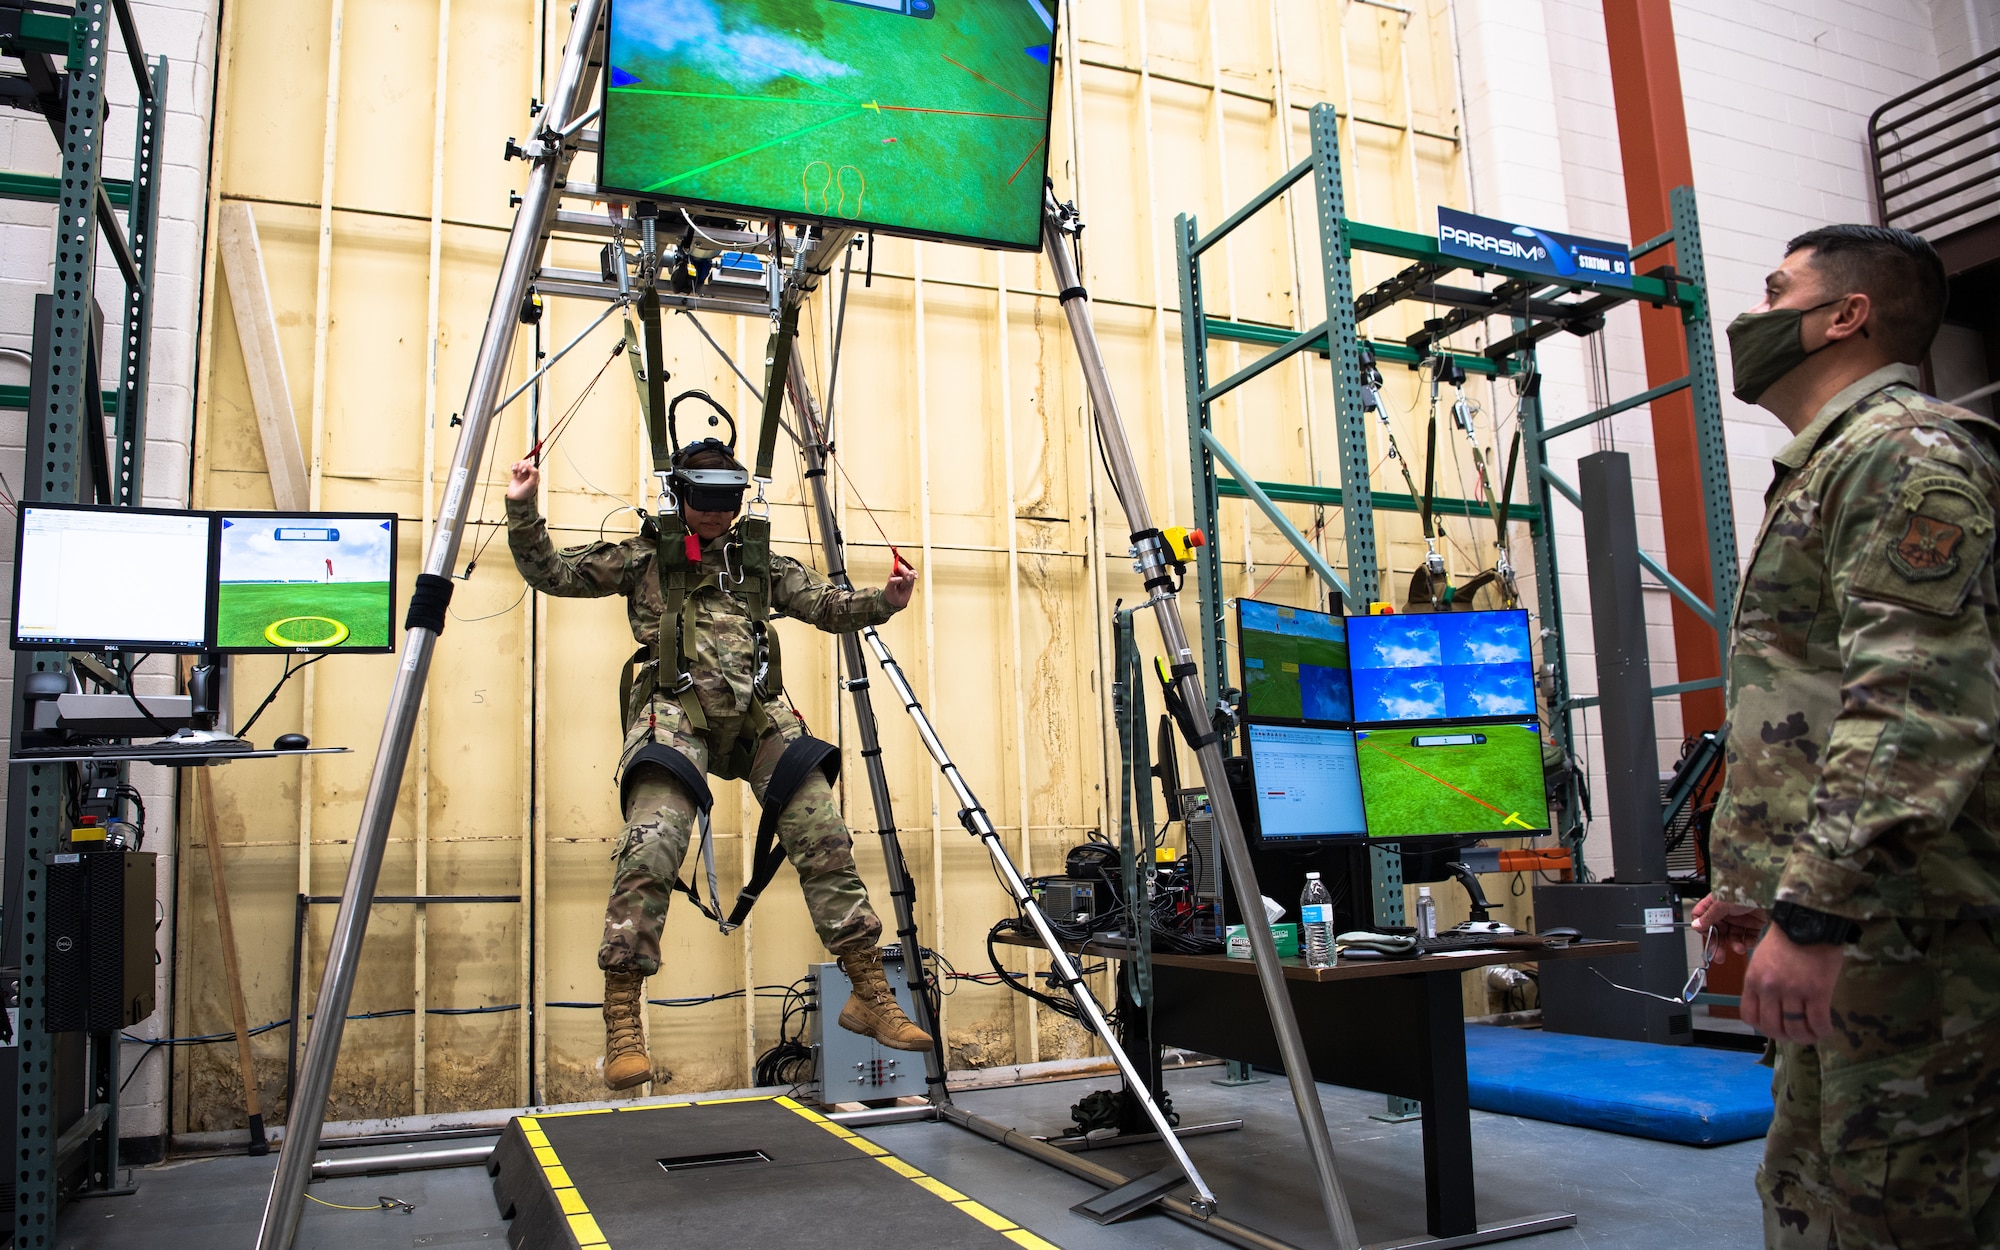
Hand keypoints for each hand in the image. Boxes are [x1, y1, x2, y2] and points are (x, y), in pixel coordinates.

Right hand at [507, 458, 539, 501]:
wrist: (516, 499)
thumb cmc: (526, 494)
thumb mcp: (533, 483)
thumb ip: (534, 472)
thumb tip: (529, 464)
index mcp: (534, 475)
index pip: (532, 465)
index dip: (528, 465)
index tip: (525, 470)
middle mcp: (528, 474)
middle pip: (526, 463)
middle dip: (522, 465)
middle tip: (521, 471)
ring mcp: (521, 475)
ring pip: (520, 464)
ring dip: (518, 466)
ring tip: (517, 471)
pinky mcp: (515, 476)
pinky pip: (514, 467)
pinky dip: (513, 466)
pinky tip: (513, 469)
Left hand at [883, 556, 916, 609]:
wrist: (895, 602)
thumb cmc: (890, 594)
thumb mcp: (889, 588)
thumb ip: (893, 582)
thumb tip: (900, 578)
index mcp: (893, 574)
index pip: (899, 568)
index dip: (903, 569)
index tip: (906, 574)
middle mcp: (900, 574)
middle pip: (906, 569)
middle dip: (907, 574)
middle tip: (907, 579)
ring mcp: (906, 577)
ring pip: (911, 573)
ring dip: (910, 578)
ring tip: (907, 584)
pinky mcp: (910, 581)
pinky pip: (914, 575)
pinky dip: (915, 575)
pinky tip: (915, 577)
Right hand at [1691, 894, 1766, 954]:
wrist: (1766, 891)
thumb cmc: (1742, 891)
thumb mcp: (1720, 904)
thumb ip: (1708, 916)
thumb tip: (1696, 925)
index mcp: (1715, 905)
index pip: (1703, 919)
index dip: (1704, 929)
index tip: (1708, 936)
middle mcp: (1726, 913)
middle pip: (1718, 932)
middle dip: (1718, 944)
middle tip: (1718, 956)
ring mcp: (1740, 919)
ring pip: (1733, 937)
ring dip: (1735, 945)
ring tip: (1739, 948)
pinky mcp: (1754, 923)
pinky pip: (1749, 937)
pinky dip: (1748, 942)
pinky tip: (1748, 942)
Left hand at [1740, 926, 1843, 1044]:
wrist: (1810, 922)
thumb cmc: (1787, 939)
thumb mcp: (1762, 960)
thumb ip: (1763, 983)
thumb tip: (1771, 1008)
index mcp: (1753, 980)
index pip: (1750, 1016)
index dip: (1763, 1027)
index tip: (1775, 1027)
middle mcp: (1770, 988)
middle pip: (1772, 1028)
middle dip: (1785, 1037)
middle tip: (1797, 1034)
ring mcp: (1793, 991)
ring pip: (1795, 1029)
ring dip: (1805, 1037)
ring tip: (1813, 1033)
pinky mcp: (1817, 991)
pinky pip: (1818, 1023)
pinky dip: (1822, 1031)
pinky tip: (1826, 1029)